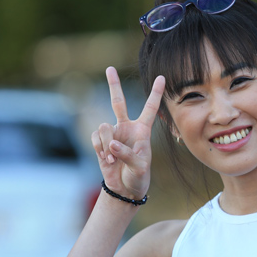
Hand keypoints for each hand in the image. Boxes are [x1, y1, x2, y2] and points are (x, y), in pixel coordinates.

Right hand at [91, 67, 164, 199]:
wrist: (124, 189)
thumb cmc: (138, 176)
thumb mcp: (139, 167)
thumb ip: (127, 154)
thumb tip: (111, 144)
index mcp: (143, 130)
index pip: (150, 108)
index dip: (155, 93)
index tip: (162, 77)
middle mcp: (127, 128)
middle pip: (118, 102)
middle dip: (113, 85)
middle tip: (109, 68)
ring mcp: (112, 134)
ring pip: (104, 126)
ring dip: (106, 144)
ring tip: (113, 159)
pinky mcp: (100, 142)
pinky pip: (95, 138)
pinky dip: (99, 149)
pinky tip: (107, 160)